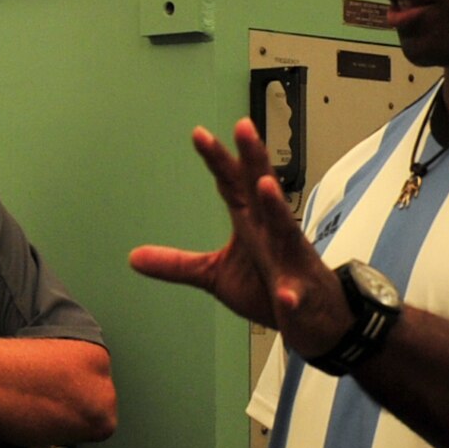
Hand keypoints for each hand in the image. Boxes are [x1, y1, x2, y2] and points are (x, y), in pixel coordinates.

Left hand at [130, 118, 347, 356]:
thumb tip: (133, 257)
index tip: (199, 134)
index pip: (232, 184)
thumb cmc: (270, 288)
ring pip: (285, 230)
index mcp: (251, 224)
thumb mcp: (215, 275)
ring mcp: (291, 261)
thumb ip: (178, 264)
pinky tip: (285, 295)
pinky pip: (295, 294)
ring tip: (264, 186)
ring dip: (275, 208)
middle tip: (243, 128)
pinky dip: (291, 295)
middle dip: (253, 159)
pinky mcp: (302, 295)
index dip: (217, 159)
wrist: (315, 319)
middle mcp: (272, 234)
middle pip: (262, 190)